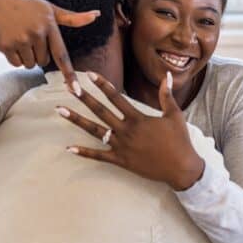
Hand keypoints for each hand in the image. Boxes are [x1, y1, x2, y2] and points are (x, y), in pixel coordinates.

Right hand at [0, 0, 99, 93]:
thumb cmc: (28, 8)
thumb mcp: (50, 9)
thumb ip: (73, 18)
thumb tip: (97, 14)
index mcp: (50, 25)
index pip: (62, 55)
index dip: (70, 74)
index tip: (77, 91)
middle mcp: (36, 32)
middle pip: (44, 62)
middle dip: (38, 54)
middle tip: (29, 36)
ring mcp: (20, 39)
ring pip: (30, 64)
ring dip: (26, 57)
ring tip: (20, 37)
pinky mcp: (6, 45)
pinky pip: (16, 64)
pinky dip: (14, 57)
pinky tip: (10, 41)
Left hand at [56, 72, 204, 190]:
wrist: (181, 167)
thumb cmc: (179, 140)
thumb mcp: (174, 115)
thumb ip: (166, 95)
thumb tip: (168, 76)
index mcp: (137, 118)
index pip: (116, 97)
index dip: (102, 85)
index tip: (89, 75)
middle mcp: (126, 131)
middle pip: (100, 111)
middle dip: (84, 98)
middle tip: (69, 87)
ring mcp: (121, 146)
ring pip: (94, 131)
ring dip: (77, 120)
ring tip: (61, 111)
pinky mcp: (121, 161)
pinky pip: (99, 156)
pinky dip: (84, 152)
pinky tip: (69, 148)